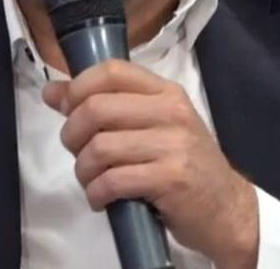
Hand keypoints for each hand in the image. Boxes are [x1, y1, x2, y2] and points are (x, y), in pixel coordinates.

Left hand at [41, 59, 258, 268]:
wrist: (227, 209)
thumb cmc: (182, 164)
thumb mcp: (150, 126)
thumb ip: (106, 105)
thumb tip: (52, 92)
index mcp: (165, 92)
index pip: (111, 71)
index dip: (78, 88)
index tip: (67, 110)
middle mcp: (171, 112)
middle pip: (96, 109)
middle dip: (72, 135)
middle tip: (78, 153)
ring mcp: (173, 145)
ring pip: (100, 148)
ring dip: (83, 170)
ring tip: (91, 181)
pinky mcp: (171, 179)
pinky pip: (113, 181)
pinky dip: (96, 193)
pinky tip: (102, 198)